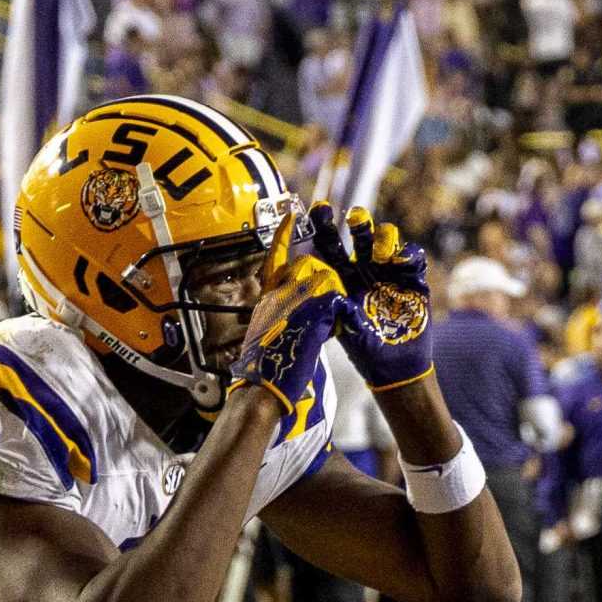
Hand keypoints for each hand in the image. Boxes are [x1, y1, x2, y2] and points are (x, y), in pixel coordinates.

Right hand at [231, 221, 343, 431]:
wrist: (261, 390)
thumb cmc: (265, 370)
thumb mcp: (269, 331)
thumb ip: (283, 313)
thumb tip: (297, 309)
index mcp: (266, 296)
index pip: (274, 257)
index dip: (282, 235)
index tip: (290, 211)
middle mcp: (277, 293)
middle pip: (307, 268)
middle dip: (323, 284)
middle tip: (323, 310)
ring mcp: (293, 302)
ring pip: (325, 283)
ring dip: (333, 303)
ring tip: (326, 326)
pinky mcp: (311, 315)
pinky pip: (335, 304)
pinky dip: (339, 319)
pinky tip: (336, 331)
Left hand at [303, 201, 432, 391]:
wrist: (396, 366)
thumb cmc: (365, 350)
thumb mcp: (345, 330)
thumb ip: (339, 309)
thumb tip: (332, 293)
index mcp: (342, 277)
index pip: (330, 246)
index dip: (324, 226)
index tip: (319, 209)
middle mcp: (364, 269)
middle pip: (360, 235)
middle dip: (358, 222)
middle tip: (355, 218)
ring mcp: (389, 271)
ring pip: (386, 237)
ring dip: (382, 237)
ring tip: (380, 254)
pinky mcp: (413, 278)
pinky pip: (412, 254)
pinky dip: (407, 253)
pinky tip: (401, 262)